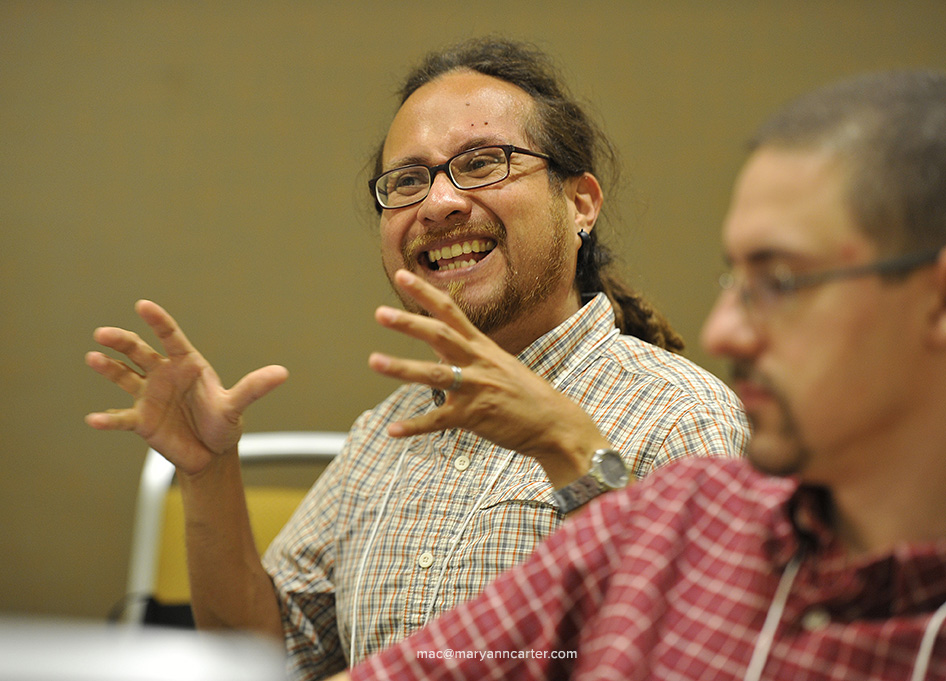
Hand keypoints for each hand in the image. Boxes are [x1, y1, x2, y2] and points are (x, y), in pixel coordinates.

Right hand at [85, 300, 287, 474]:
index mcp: (187, 364)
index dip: (157, 321)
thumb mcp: (236, 405)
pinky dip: (108, 418)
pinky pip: (121, 418)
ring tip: (92, 358)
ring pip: (124, 376)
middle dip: (122, 341)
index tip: (142, 305)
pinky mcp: (141, 420)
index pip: (170, 337)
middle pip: (139, 352)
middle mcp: (164, 374)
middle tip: (103, 334)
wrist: (210, 453)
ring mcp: (149, 395)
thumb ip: (254, 388)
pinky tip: (94, 419)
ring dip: (108, 367)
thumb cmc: (223, 422)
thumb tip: (282, 373)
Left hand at [369, 271, 609, 483]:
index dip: (426, 293)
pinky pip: (439, 421)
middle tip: (380, 313)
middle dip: (409, 323)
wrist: (556, 424)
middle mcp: (478, 362)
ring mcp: (476, 389)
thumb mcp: (500, 366)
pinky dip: (415, 426)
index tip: (403, 275)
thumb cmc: (527, 396)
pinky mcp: (475, 417)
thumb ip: (468, 356)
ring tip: (374, 361)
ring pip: (434, 374)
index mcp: (483, 347)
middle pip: (439, 335)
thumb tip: (439, 350)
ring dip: (402, 368)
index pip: (451, 312)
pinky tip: (393, 430)